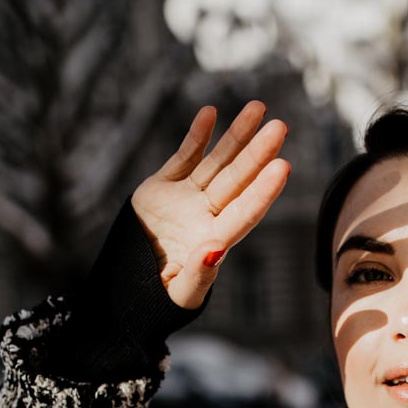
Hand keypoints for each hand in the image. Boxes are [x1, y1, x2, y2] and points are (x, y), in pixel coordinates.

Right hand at [130, 101, 290, 310]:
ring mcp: (187, 199)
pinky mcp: (164, 187)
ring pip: (217, 162)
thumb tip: (215, 249)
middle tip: (280, 127)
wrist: (123, 286)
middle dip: (258, 153)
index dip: (263, 191)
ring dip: (236, 136)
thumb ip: (199, 274)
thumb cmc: (156, 300)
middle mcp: (206, 216)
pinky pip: (184, 157)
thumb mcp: (178, 293)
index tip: (283, 167)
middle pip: (237, 180)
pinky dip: (197, 136)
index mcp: (214, 241)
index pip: (245, 212)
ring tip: (258, 108)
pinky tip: (211, 113)